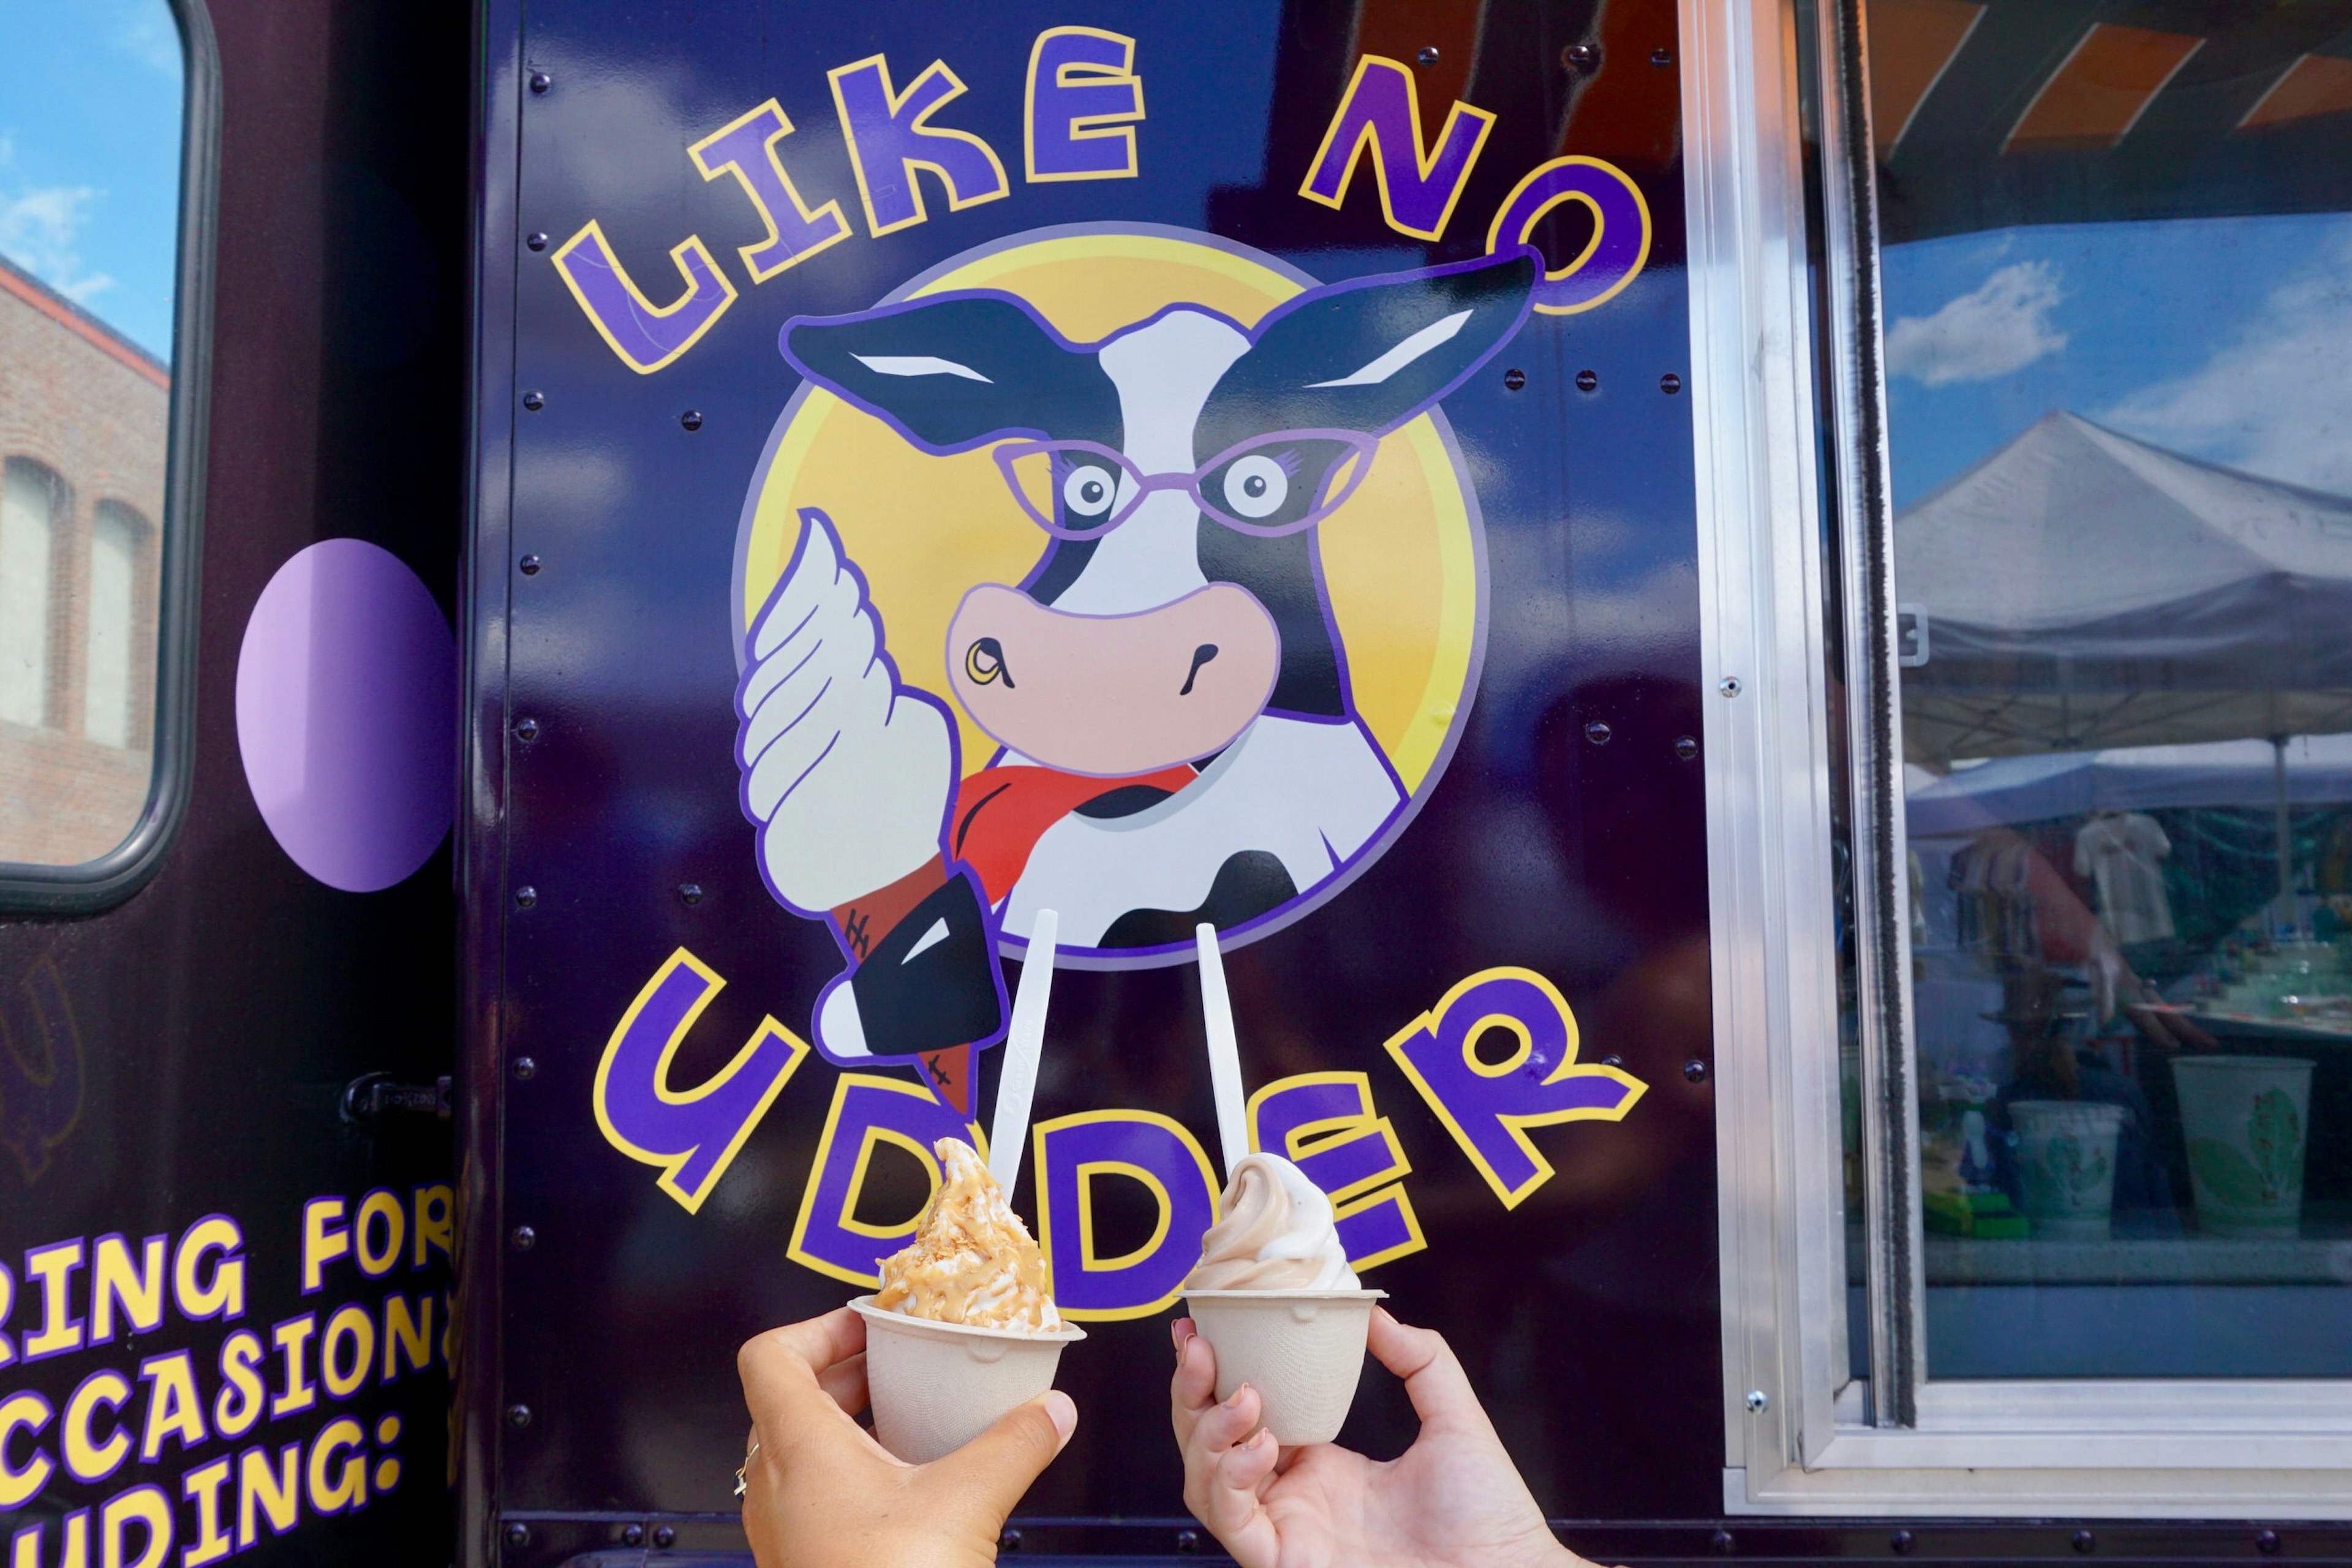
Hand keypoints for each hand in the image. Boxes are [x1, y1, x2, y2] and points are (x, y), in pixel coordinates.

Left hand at [738, 1308, 1076, 1567]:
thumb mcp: (968, 1502)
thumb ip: (1013, 1444)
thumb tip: (1049, 1411)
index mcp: (798, 1449)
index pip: (770, 1357)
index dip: (816, 1327)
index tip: (869, 1325)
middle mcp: (775, 1487)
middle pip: (783, 1400)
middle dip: (842, 1373)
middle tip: (896, 1365)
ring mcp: (783, 1534)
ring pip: (794, 1452)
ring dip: (843, 1424)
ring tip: (904, 1420)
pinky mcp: (803, 1566)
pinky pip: (809, 1498)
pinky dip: (848, 1474)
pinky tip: (906, 1488)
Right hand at [1170, 1307, 1589, 1567]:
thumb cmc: (1487, 1512)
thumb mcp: (1452, 1418)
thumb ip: (1421, 1359)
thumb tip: (1376, 1313)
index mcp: (1319, 1464)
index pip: (1244, 1414)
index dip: (1216, 1372)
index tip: (1203, 1328)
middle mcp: (1293, 1497)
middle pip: (1208, 1444)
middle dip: (1192, 1394)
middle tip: (1199, 1348)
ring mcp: (1286, 1531)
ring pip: (1205, 1483)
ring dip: (1209, 1432)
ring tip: (1244, 1396)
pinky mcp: (1286, 1562)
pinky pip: (1233, 1523)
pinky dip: (1233, 1479)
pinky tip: (1261, 1445)